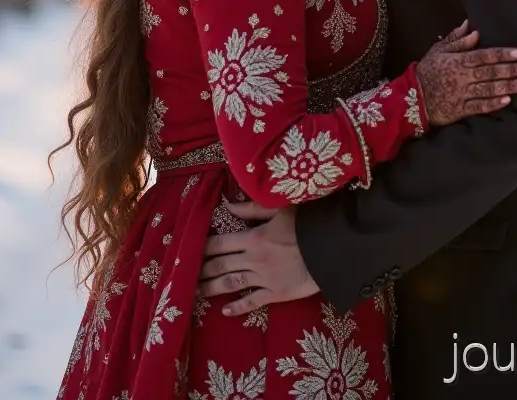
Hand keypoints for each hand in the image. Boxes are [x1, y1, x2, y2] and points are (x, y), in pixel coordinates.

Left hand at [198, 202, 318, 314]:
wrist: (330, 249)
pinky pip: (252, 302)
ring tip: (197, 292)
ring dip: (212, 288)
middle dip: (202, 270)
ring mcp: (263, 279)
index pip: (220, 243)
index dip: (203, 248)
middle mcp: (253, 259)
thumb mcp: (280, 208)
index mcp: (252, 237)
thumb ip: (253, 208)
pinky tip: (225, 311)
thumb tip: (228, 205)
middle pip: (220, 266)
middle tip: (186, 275)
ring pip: (231, 284)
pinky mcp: (275, 294)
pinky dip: (237, 307)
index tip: (189, 251)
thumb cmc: (307, 224)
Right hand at [417, 20, 516, 126]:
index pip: (483, 56)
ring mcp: (462, 94)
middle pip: (491, 72)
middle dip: (513, 70)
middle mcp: (462, 77)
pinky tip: (507, 101)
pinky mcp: (461, 110)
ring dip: (510, 86)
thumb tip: (473, 27)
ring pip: (489, 89)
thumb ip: (457, 40)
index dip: (501, 54)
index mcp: (458, 61)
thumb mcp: (438, 50)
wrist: (411, 98)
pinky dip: (493, 104)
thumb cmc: (428, 70)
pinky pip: (479, 107)